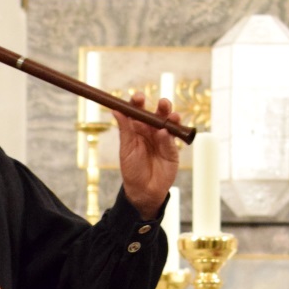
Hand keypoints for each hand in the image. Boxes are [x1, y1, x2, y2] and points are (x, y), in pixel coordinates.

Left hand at [114, 92, 180, 218]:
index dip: (138, 102)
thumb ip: (125, 129)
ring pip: (169, 122)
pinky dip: (169, 134)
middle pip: (157, 113)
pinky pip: (172, 138)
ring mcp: (163, 138)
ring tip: (170, 114)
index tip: (138, 98)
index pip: (139, 110)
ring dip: (171, 116)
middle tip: (162, 103)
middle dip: (161, 106)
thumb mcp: (126, 149)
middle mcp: (151, 130)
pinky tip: (165, 133)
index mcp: (137, 128)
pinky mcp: (172, 149)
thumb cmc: (132, 170)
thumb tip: (116, 110)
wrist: (143, 191)